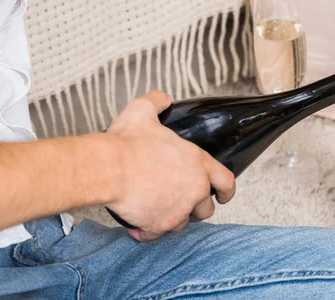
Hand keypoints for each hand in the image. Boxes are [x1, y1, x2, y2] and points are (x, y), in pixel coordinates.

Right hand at [104, 90, 235, 241]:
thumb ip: (157, 102)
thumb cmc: (126, 143)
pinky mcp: (161, 225)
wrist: (107, 169)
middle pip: (205, 208)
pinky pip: (157, 235)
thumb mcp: (143, 111)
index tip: (224, 196)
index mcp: (197, 163)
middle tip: (178, 201)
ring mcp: (179, 209)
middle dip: (194, 207)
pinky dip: (148, 232)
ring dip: (171, 218)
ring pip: (183, 223)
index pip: (226, 181)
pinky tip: (137, 226)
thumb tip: (163, 98)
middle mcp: (195, 189)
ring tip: (155, 209)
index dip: (226, 190)